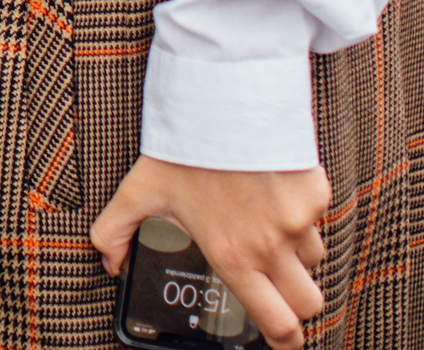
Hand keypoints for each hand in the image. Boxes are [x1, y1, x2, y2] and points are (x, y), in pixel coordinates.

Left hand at [95, 158, 332, 349]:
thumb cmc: (182, 148)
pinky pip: (316, 215)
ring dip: (297, 252)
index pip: (276, 322)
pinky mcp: (315, 192)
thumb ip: (115, 232)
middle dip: (298, 304)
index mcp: (233, 257)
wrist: (221, 99)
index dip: (285, 342)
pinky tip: (273, 188)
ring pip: (313, 257)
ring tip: (265, 223)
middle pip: (308, 303)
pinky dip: (301, 210)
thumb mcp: (139, 192)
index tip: (285, 342)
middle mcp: (271, 247)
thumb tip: (107, 263)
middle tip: (281, 290)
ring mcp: (298, 221)